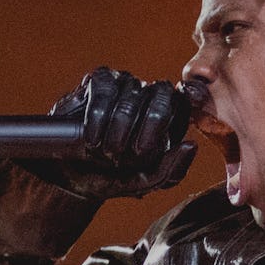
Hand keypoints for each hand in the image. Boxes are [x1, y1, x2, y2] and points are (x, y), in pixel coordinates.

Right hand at [24, 66, 196, 198]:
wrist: (74, 177)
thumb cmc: (113, 177)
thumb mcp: (144, 182)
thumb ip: (170, 170)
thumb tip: (191, 145)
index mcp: (170, 120)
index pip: (184, 102)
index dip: (173, 115)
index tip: (148, 146)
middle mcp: (150, 97)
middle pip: (162, 93)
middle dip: (147, 124)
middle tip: (127, 154)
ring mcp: (126, 86)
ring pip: (131, 94)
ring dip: (117, 127)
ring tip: (104, 153)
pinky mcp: (100, 81)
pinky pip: (104, 88)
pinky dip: (97, 115)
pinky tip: (92, 138)